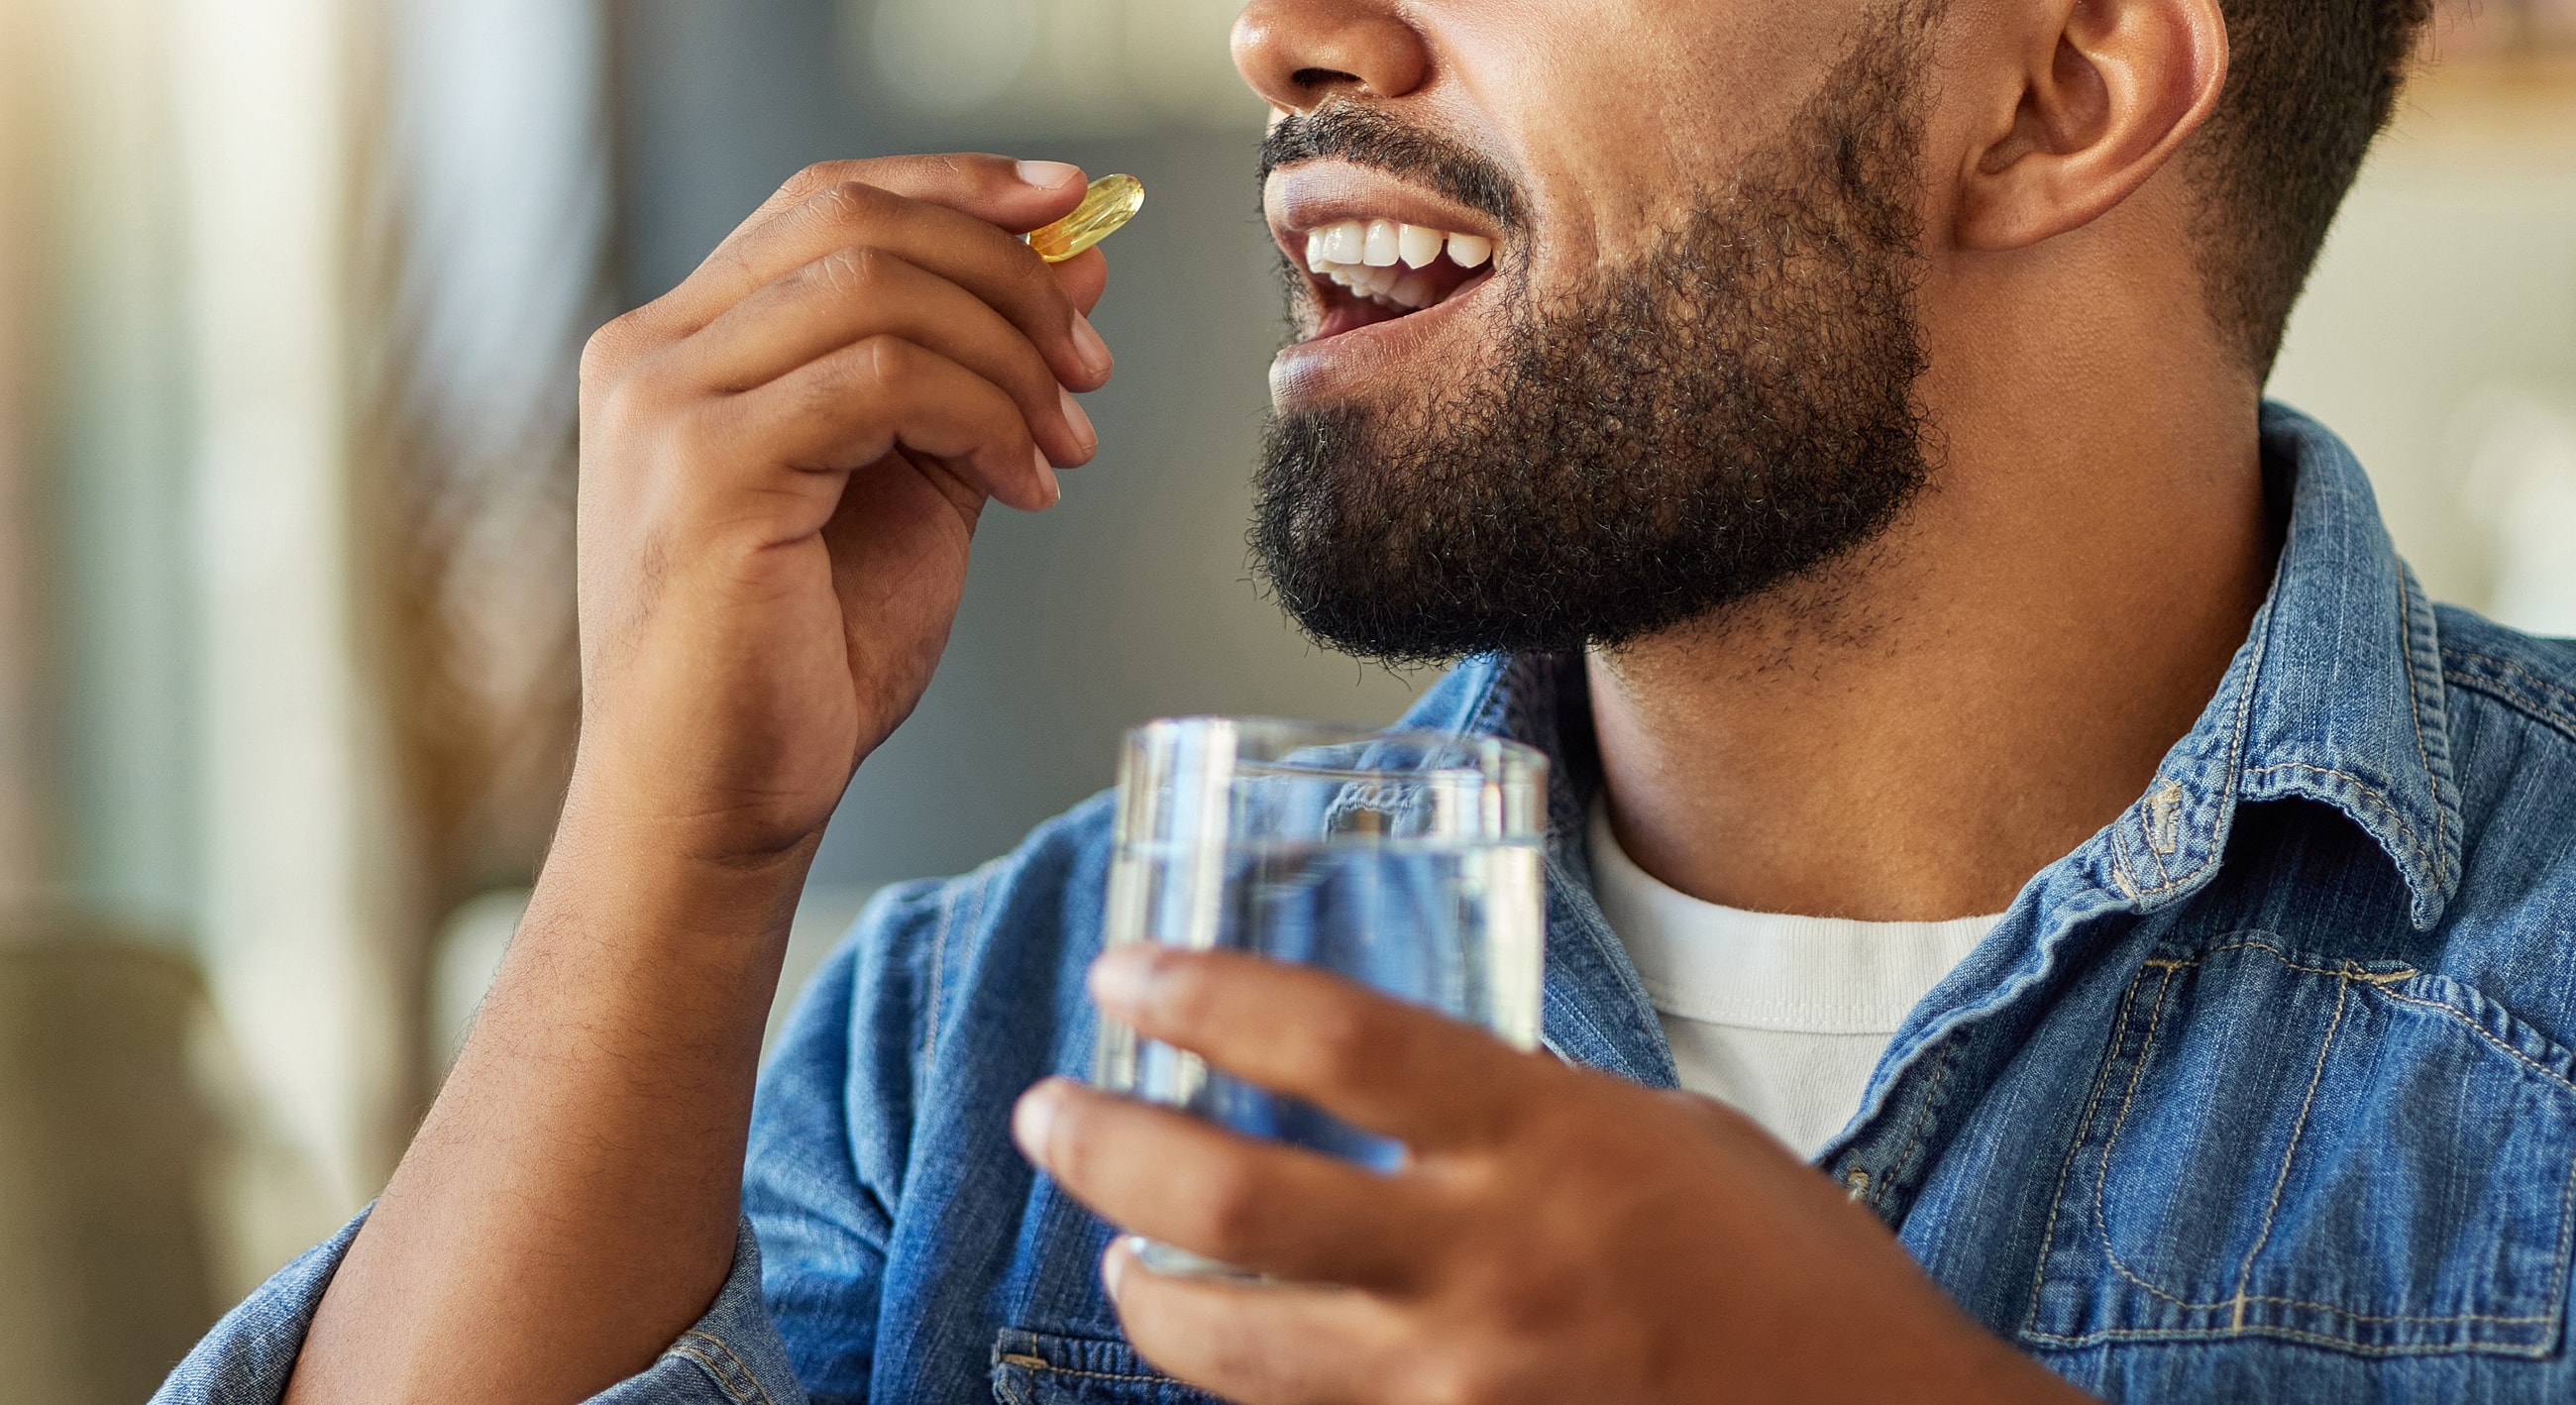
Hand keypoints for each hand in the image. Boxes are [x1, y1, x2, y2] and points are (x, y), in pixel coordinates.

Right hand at [284, 157, 1112, 1404]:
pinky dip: (983, 416)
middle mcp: (651, 357)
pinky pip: (884, 380)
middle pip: (855, 222)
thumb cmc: (799, 668)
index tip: (1073, 206)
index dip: (960, 188)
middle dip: (1006, 275)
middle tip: (1090, 363)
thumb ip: (971, 377)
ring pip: (878, 291)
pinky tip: (1026, 485)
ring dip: (1008, 354)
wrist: (718, 810)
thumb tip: (1073, 267)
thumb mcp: (910, 490)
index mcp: (681, 348)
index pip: (828, 202)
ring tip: (1067, 440)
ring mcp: (664, 409)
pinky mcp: (706, 472)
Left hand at [1014, 947, 2088, 1404]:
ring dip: (1142, 1287)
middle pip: (1236, 1197)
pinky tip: (1218, 1339)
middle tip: (1054, 1109)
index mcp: (1546, 1138)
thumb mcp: (1660, 1132)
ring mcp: (1465, 1387)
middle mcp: (1488, 1264)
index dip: (1205, 996)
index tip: (1126, 972)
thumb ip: (1521, 1113)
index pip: (1336, 1042)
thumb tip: (1400, 1092)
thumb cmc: (1790, 1269)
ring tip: (1113, 1242)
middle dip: (1109, 1145)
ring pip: (1234, 1344)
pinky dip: (1242, 1379)